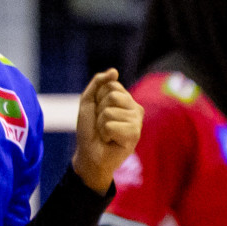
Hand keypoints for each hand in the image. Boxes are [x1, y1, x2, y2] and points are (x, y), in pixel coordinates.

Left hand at [71, 70, 143, 193]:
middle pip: (112, 96)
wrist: (89, 154)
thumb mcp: (89, 102)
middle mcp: (135, 108)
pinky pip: (111, 125)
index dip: (98, 99)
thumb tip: (114, 71)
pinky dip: (104, 134)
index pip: (111, 85)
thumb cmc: (90, 130)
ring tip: (105, 134)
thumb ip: (99, 83)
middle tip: (102, 125)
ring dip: (101, 125)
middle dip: (99, 111)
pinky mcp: (135, 134)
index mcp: (126, 99)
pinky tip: (110, 141)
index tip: (98, 112)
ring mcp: (137, 121)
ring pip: (110, 112)